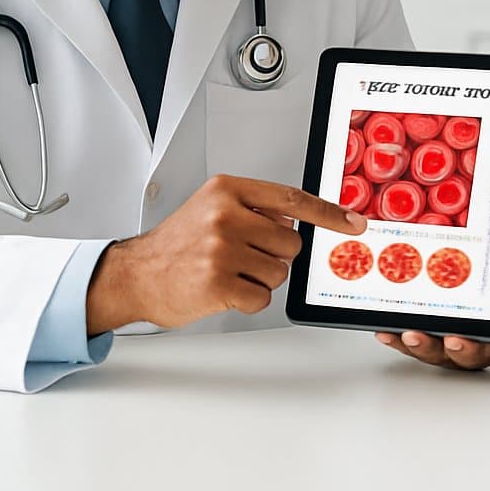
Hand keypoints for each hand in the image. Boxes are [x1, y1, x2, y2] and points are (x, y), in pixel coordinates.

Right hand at [86, 175, 365, 333]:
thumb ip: (255, 209)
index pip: (292, 199)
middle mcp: (225, 215)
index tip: (353, 223)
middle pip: (291, 244)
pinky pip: (262, 297)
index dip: (329, 213)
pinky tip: (223, 290)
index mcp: (227, 191)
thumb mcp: (212, 208)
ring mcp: (221, 249)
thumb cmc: (176, 245)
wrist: (135, 275)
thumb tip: (298, 221)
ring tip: (228, 272)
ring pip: (280, 273)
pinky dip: (248, 299)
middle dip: (274, 257)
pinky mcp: (218, 283)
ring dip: (260, 279)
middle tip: (242, 257)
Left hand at [375, 330, 489, 370]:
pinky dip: (396, 338)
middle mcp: (466, 351)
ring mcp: (444, 347)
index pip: (481, 351)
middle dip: (432, 347)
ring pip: (427, 350)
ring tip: (400, 334)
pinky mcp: (425, 339)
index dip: (467, 348)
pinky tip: (384, 332)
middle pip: (448, 355)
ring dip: (411, 344)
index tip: (456, 340)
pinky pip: (410, 342)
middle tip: (416, 336)